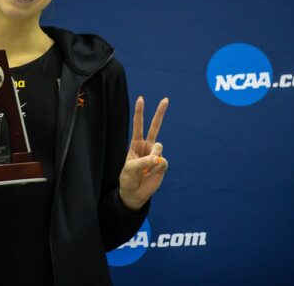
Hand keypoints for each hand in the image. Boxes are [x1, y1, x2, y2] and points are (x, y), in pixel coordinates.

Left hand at [119, 96, 168, 210]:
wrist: (135, 193)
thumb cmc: (128, 178)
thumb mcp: (129, 168)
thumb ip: (143, 161)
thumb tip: (158, 158)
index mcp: (136, 144)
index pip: (138, 125)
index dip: (139, 112)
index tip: (140, 99)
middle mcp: (147, 146)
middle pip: (155, 127)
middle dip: (160, 113)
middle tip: (166, 99)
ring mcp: (156, 154)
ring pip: (158, 147)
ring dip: (152, 158)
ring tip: (146, 168)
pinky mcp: (162, 164)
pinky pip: (162, 161)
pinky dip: (157, 167)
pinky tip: (152, 173)